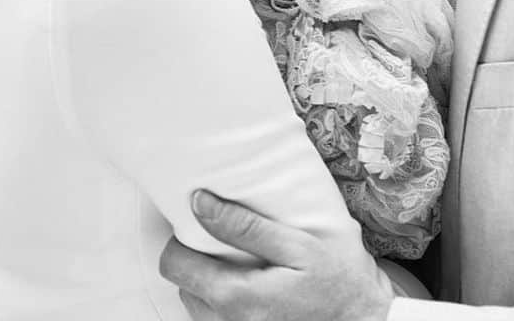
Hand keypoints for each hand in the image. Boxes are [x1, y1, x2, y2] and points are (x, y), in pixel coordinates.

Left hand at [159, 190, 393, 320]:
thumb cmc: (338, 280)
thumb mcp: (297, 243)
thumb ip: (245, 226)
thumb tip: (200, 203)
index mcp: (235, 298)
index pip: (175, 265)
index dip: (180, 236)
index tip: (200, 216)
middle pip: (182, 285)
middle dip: (196, 257)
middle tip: (224, 236)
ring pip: (197, 304)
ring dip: (210, 280)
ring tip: (241, 259)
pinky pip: (217, 319)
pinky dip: (224, 299)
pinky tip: (251, 282)